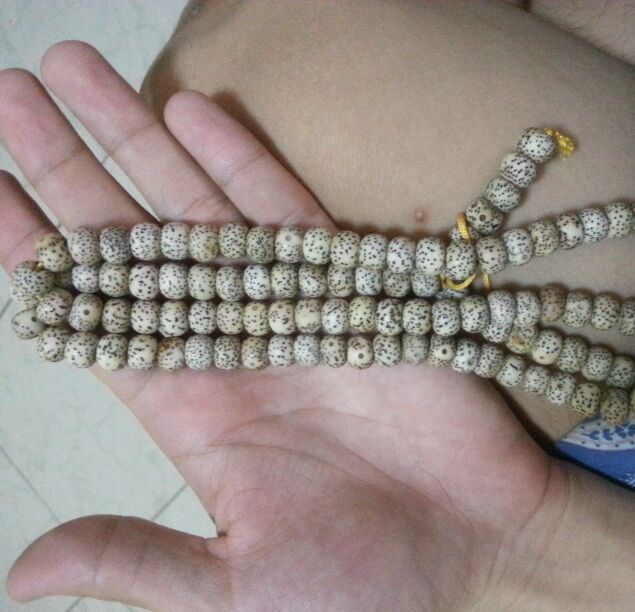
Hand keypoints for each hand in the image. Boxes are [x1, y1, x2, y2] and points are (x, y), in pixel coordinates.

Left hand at [0, 42, 565, 610]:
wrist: (481, 551)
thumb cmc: (365, 589)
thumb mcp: (237, 591)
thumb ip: (137, 563)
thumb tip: (25, 570)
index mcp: (189, 411)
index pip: (93, 315)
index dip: (35, 255)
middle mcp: (229, 345)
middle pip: (131, 240)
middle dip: (70, 166)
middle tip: (15, 90)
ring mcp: (291, 310)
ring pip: (199, 209)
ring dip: (139, 139)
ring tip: (78, 71)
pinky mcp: (355, 291)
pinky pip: (289, 216)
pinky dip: (241, 164)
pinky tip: (191, 109)